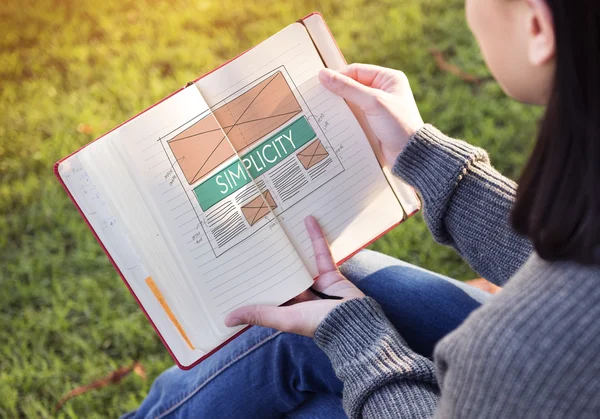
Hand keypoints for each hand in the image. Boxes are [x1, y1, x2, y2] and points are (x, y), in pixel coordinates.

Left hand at [224, 216, 364, 336]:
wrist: (354, 322)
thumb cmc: (317, 324)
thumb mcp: (284, 318)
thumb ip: (259, 314)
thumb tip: (226, 320)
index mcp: (287, 308)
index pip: (267, 291)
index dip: (254, 280)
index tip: (238, 265)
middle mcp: (300, 295)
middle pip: (282, 273)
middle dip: (270, 258)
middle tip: (254, 237)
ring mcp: (315, 283)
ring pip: (300, 261)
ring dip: (292, 245)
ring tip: (278, 226)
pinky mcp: (330, 273)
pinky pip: (320, 252)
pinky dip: (316, 237)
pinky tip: (308, 220)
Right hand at [319, 64, 423, 166]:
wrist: (408, 154)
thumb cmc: (398, 124)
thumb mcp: (373, 102)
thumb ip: (348, 88)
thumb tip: (323, 75)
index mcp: (388, 78)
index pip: (356, 71)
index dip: (339, 76)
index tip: (320, 84)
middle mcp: (383, 90)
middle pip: (352, 86)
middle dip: (337, 92)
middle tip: (318, 98)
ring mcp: (377, 107)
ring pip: (351, 102)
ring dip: (339, 107)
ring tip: (321, 111)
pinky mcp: (372, 122)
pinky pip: (353, 115)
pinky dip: (343, 118)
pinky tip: (332, 122)